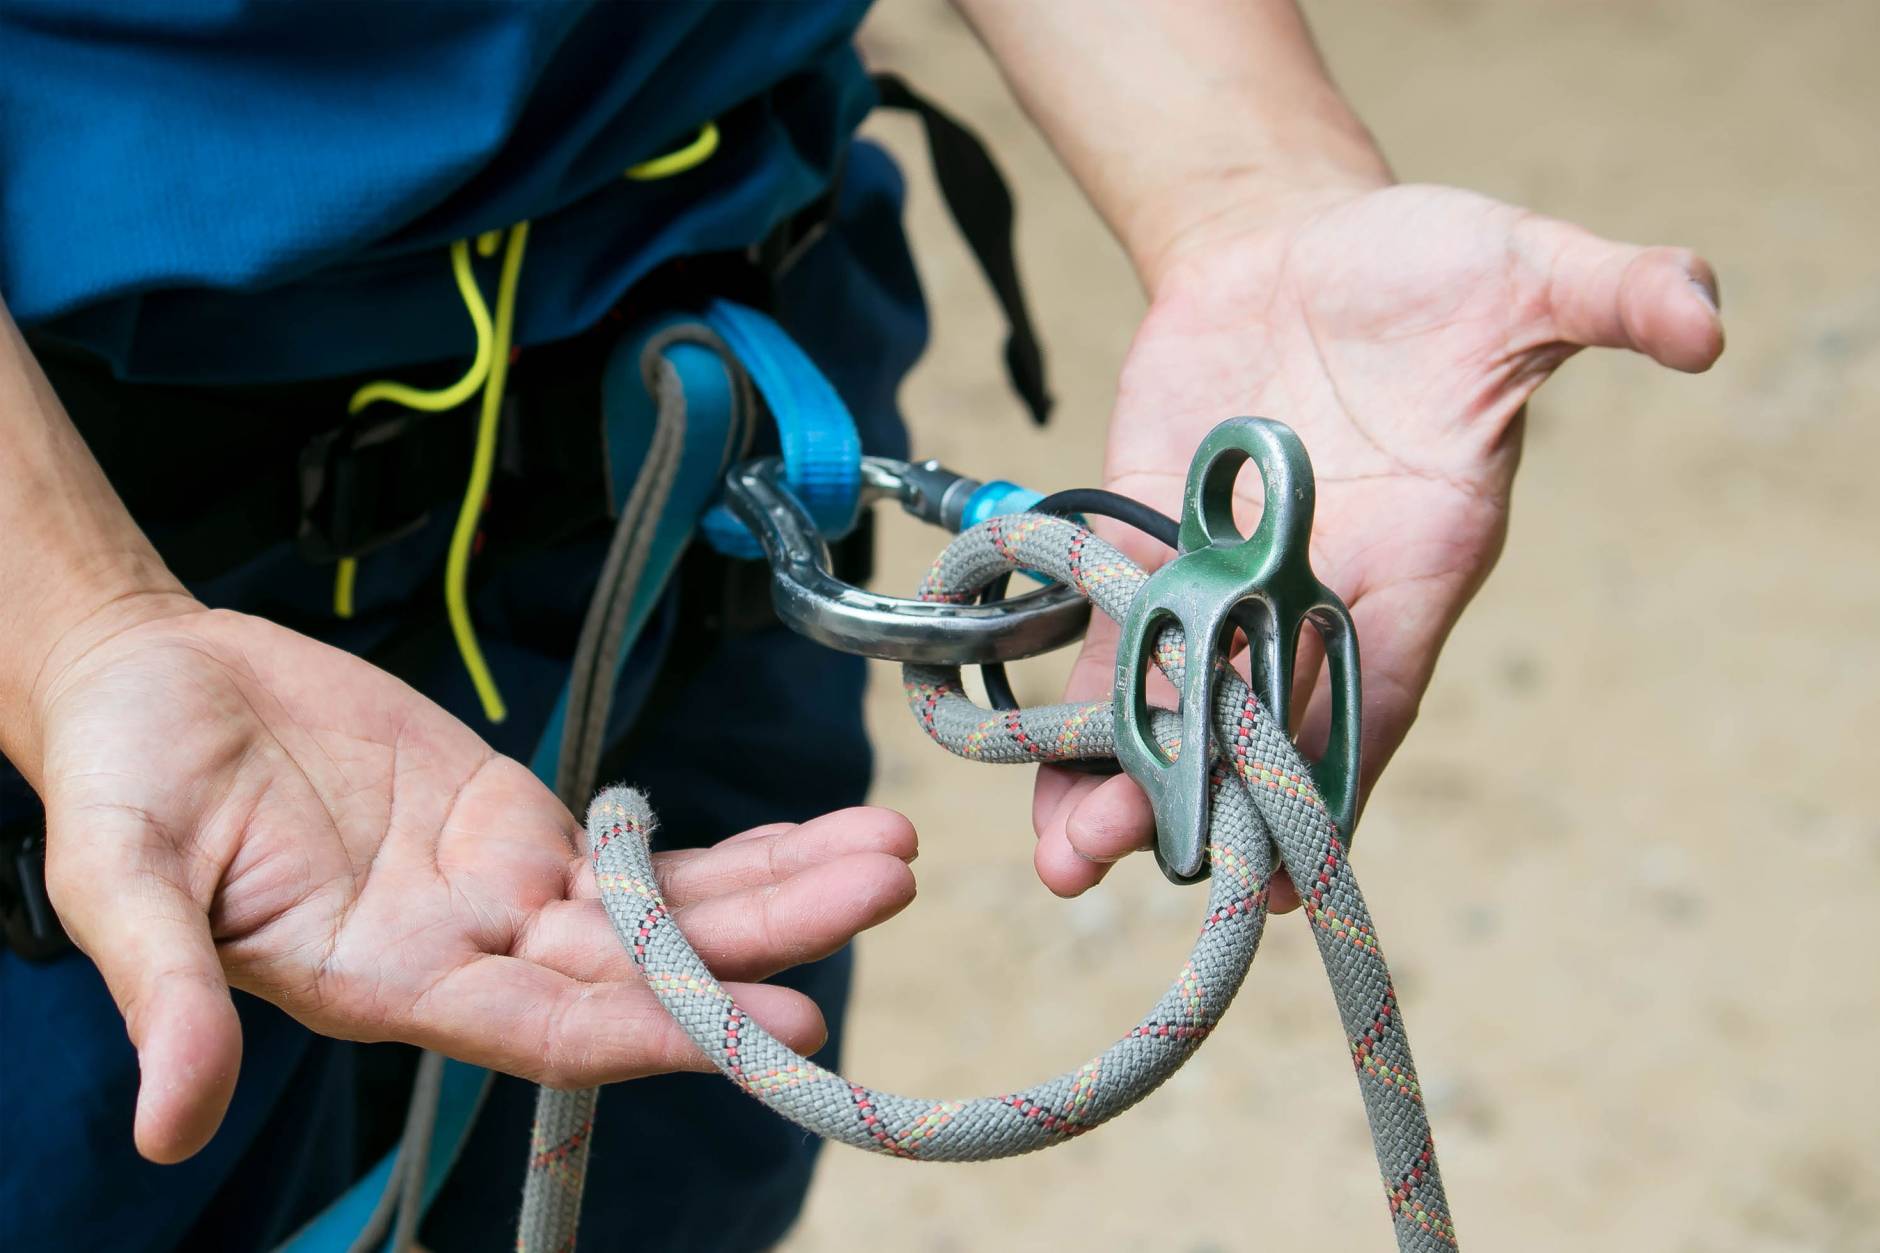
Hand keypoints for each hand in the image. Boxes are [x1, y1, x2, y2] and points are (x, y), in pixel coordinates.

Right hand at [31, 603, 917, 1162]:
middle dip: (767, 938)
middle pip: (645, 964)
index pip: (553, 1027)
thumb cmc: (120, 784)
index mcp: (388, 984)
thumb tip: (170, 1124)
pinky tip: (819, 836)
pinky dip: (734, 848)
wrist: (152, 686)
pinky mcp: (524, 825)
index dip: (668, 1031)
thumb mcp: (121, 882)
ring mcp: (507, 890)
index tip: (781, 1028)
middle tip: (885, 887)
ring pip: (665, 906)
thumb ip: (166, 992)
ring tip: (889, 853)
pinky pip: (646, 849)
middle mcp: (469, 954)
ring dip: (780, 887)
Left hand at [1032, 182, 1723, 898]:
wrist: (1296, 239)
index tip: (1292, 871)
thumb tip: (1702, 314)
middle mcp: (1321, 588)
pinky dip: (1078, 701)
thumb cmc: (1426, 263)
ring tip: (1066, 858)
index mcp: (1421, 556)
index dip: (1340, 778)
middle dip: (1205, 794)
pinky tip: (1036, 776)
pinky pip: (1111, 638)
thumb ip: (1608, 295)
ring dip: (1122, 774)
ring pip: (1178, 698)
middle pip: (1266, 718)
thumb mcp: (1525, 266)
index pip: (1380, 690)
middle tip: (1132, 862)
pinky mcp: (1149, 544)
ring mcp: (1227, 575)